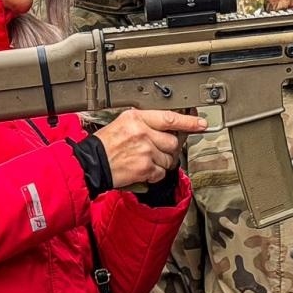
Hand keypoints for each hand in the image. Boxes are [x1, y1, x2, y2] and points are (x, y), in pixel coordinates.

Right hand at [91, 109, 205, 189]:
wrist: (90, 164)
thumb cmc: (104, 146)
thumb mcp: (122, 124)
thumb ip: (144, 124)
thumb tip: (166, 129)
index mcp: (136, 118)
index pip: (169, 117)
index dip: (189, 121)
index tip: (202, 124)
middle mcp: (142, 132)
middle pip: (173, 141)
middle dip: (168, 149)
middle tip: (156, 151)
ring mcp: (145, 150)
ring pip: (169, 159)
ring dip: (161, 163)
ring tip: (145, 161)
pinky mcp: (145, 167)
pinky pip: (161, 173)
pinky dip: (154, 175)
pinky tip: (142, 170)